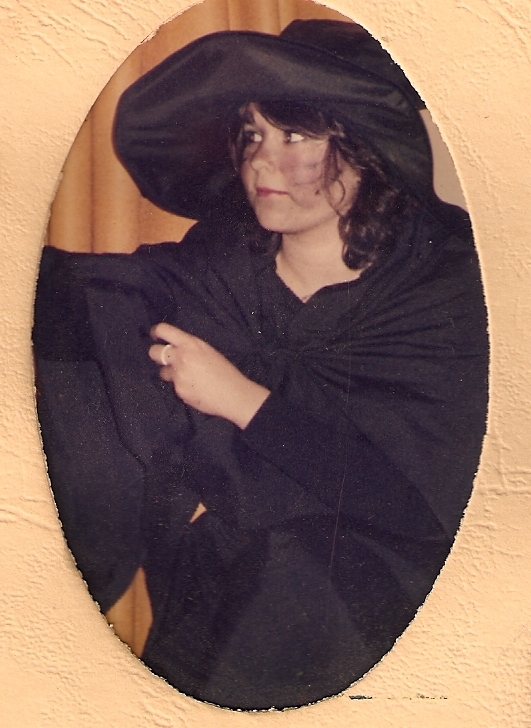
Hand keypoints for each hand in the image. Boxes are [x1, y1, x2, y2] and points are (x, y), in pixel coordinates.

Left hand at [149, 322, 269, 428]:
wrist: (232, 394)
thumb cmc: (226, 371)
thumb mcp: (208, 351)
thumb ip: (190, 348)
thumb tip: (178, 349)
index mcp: (190, 344)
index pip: (163, 330)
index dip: (156, 332)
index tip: (155, 335)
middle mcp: (180, 357)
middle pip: (154, 352)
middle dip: (156, 354)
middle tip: (164, 358)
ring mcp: (177, 375)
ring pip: (163, 372)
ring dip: (171, 373)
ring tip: (187, 377)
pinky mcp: (178, 391)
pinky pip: (175, 387)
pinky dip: (182, 387)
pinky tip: (195, 389)